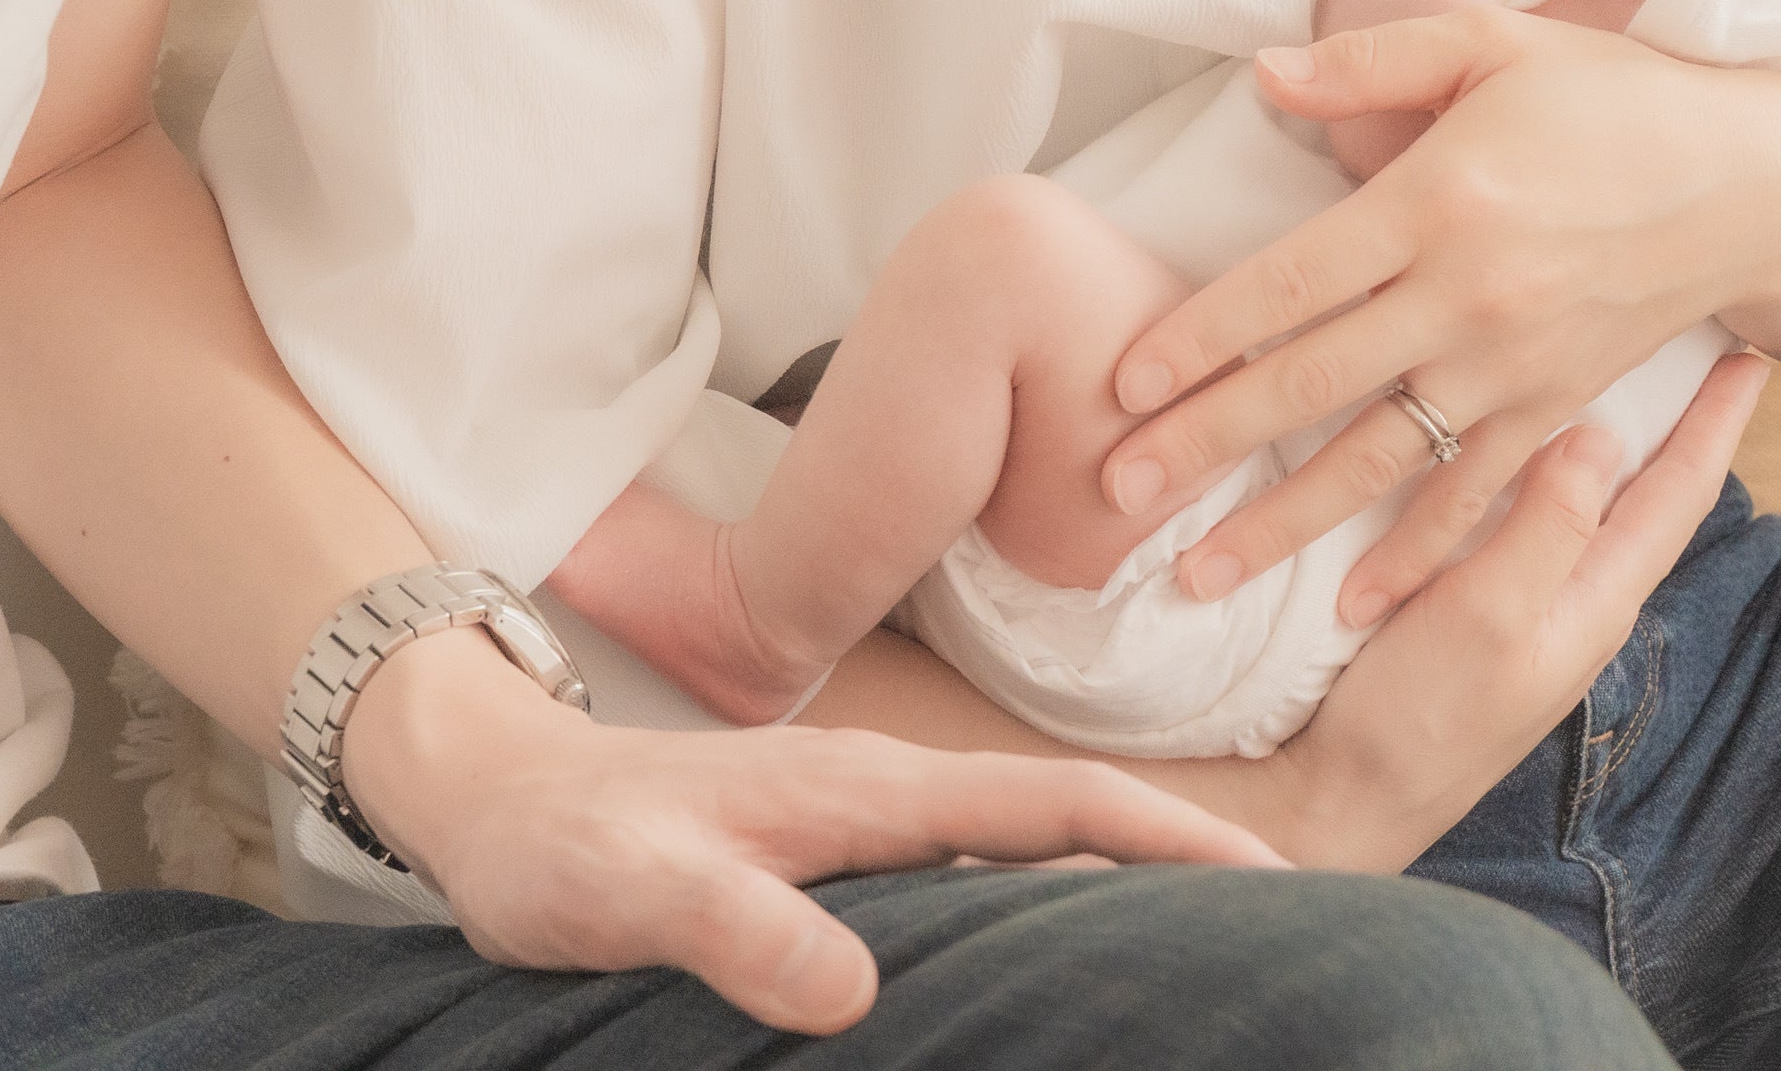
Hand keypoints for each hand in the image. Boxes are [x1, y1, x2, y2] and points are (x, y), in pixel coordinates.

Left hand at [337, 628, 1281, 1033]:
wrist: (483, 792)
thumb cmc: (559, 842)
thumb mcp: (638, 892)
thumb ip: (740, 932)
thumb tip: (858, 991)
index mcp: (866, 790)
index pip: (1057, 804)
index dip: (1168, 838)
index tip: (1277, 876)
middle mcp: (880, 794)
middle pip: (1070, 820)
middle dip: (1184, 861)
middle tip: (1297, 926)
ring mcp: (858, 822)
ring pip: (1025, 849)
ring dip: (1118, 885)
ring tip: (1210, 956)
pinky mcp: (830, 859)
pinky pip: (968, 878)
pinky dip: (1039, 905)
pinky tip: (1054, 964)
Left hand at [1100, 7, 1780, 619]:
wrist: (1752, 183)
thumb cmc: (1611, 97)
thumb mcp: (1491, 41)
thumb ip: (1370, 59)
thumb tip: (1262, 73)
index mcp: (1437, 201)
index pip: (1291, 282)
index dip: (1202, 335)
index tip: (1125, 384)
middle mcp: (1469, 297)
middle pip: (1314, 383)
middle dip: (1208, 443)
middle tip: (1118, 491)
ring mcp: (1515, 367)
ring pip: (1379, 460)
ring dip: (1284, 523)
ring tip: (1197, 572)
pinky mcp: (1556, 410)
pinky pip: (1473, 496)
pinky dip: (1414, 558)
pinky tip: (1352, 608)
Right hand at [1275, 355, 1764, 864]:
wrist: (1344, 800)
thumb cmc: (1418, 718)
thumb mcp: (1490, 616)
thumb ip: (1547, 528)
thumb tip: (1599, 433)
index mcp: (1594, 598)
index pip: (1675, 494)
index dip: (1714, 423)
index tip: (1754, 357)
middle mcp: (1572, 599)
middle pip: (1646, 494)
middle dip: (1678, 421)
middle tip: (1699, 343)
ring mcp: (1523, 607)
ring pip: (1587, 503)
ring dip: (1613, 438)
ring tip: (1627, 375)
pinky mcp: (1470, 608)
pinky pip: (1526, 518)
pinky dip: (1538, 468)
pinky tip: (1516, 448)